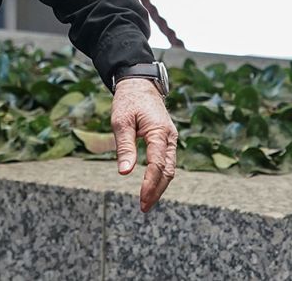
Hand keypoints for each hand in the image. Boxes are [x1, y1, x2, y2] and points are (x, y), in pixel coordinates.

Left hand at [111, 77, 177, 211]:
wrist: (140, 84)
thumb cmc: (128, 101)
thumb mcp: (121, 121)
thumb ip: (124, 146)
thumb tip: (124, 172)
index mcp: (159, 132)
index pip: (158, 164)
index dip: (150, 183)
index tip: (141, 198)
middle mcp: (170, 138)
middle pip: (168, 171)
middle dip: (157, 191)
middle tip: (144, 207)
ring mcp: (171, 139)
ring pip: (170, 169)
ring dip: (160, 186)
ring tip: (146, 201)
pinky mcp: (167, 140)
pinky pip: (167, 162)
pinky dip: (160, 176)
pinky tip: (150, 186)